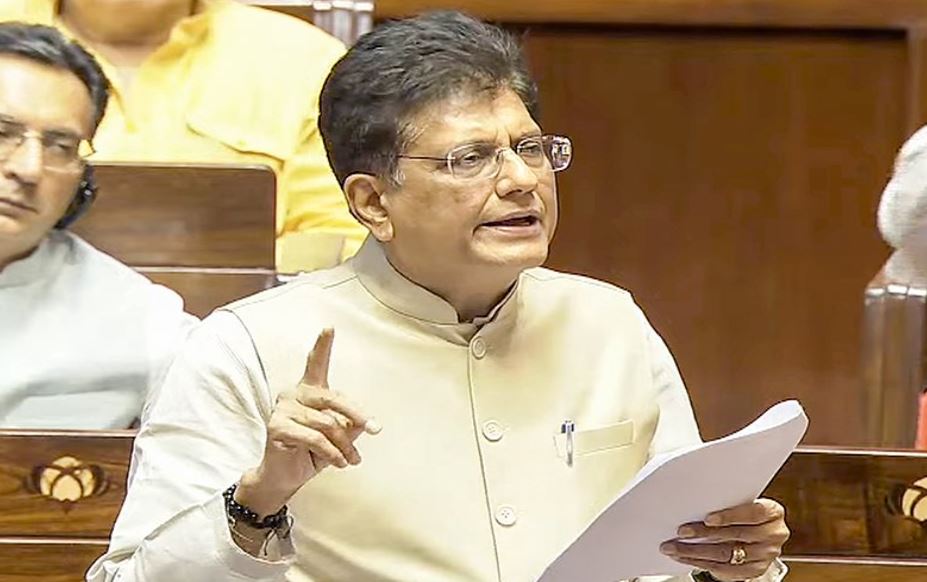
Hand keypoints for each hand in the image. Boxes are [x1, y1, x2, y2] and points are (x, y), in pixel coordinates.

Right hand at [235, 328, 380, 516]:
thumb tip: (362, 423)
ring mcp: (283, 409)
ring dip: (345, 446)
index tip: (329, 328)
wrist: (285, 476)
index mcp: (308, 391)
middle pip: (333, 398)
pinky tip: (339, 462)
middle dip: (357, 414)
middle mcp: (293, 394)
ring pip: (327, 424)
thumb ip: (349, 424)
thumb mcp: (338, 437)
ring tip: (351, 460)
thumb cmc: (311, 452)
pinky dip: (332, 453)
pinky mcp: (277, 427)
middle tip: (375, 429)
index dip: (322, 346)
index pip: (315, 364)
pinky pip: (316, 439)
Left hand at [659, 498, 788, 580]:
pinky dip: (701, 564)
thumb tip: (695, 500)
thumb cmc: (745, 513)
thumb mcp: (742, 502)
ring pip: (726, 555)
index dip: (729, 516)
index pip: (753, 513)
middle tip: (681, 532)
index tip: (707, 518)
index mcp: (772, 512)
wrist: (760, 534)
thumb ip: (727, 502)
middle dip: (704, 534)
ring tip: (675, 548)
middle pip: (735, 536)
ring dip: (696, 552)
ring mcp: (765, 556)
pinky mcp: (754, 571)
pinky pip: (725, 570)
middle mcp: (773, 535)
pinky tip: (686, 558)